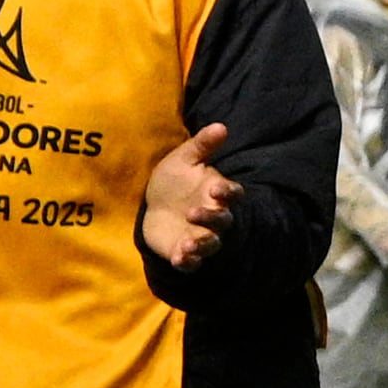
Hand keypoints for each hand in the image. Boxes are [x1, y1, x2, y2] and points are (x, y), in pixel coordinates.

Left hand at [144, 124, 240, 268]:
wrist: (155, 206)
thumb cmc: (175, 181)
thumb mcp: (185, 159)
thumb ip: (203, 146)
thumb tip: (221, 126)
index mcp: (217, 192)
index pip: (232, 194)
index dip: (227, 193)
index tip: (216, 189)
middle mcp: (214, 216)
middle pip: (223, 221)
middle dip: (211, 218)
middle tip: (194, 212)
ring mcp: (200, 235)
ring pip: (211, 243)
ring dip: (203, 245)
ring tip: (190, 245)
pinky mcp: (185, 252)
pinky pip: (192, 261)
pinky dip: (189, 262)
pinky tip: (181, 258)